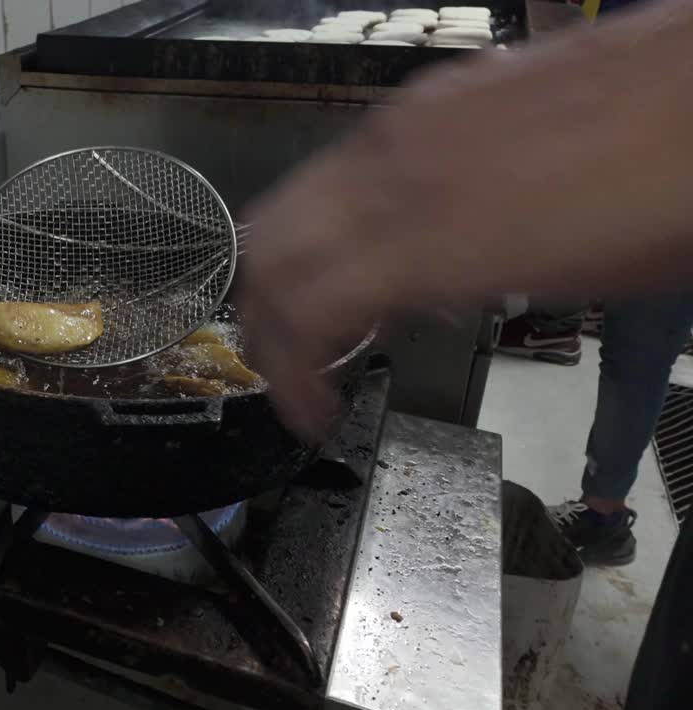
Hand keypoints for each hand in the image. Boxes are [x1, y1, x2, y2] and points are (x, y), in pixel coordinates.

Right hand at [238, 2, 692, 434]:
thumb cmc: (671, 192)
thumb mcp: (567, 286)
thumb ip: (454, 293)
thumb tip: (411, 302)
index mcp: (429, 238)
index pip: (294, 311)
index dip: (284, 376)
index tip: (307, 410)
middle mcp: (395, 169)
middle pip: (265, 252)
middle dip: (263, 322)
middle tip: (296, 368)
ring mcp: (406, 122)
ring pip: (292, 200)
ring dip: (291, 266)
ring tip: (331, 309)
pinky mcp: (429, 93)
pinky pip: (343, 165)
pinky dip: (334, 218)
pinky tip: (384, 242)